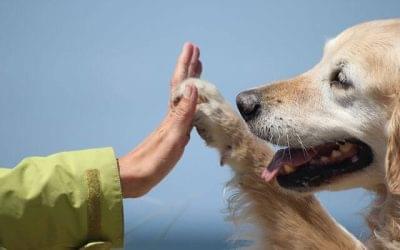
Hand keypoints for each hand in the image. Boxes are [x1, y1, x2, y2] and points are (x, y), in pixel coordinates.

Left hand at [118, 43, 201, 197]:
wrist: (133, 179)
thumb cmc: (153, 162)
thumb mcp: (172, 138)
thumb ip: (183, 114)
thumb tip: (193, 87)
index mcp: (173, 115)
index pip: (181, 84)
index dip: (186, 66)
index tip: (192, 48)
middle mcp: (172, 116)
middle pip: (181, 86)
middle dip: (188, 68)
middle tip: (196, 51)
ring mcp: (171, 124)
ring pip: (183, 96)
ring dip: (190, 81)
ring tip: (197, 70)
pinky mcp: (171, 134)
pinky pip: (185, 110)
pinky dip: (191, 100)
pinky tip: (193, 102)